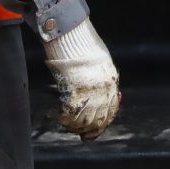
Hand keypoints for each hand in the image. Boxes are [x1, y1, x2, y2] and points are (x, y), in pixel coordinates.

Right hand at [42, 20, 120, 138]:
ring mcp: (89, 92)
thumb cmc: (83, 43)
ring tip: (66, 125)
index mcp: (111, 82)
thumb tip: (101, 92)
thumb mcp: (101, 61)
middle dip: (89, 131)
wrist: (73, 33)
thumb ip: (102, 77)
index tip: (95, 130)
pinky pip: (71, 114)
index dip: (103, 123)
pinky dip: (63, 119)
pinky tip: (57, 115)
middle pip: (99, 120)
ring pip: (85, 121)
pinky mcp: (74, 91)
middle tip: (80, 135)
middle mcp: (103, 90)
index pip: (112, 110)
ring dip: (74, 127)